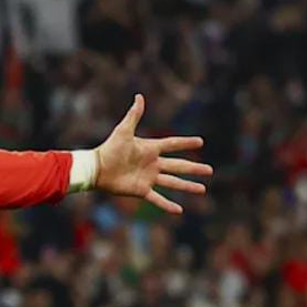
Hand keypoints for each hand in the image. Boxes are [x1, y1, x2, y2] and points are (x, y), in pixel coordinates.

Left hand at [93, 95, 212, 214]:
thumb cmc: (109, 148)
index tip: (200, 142)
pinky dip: (168, 205)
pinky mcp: (141, 190)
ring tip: (202, 189)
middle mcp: (152, 164)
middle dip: (194, 168)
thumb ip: (134, 115)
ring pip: (172, 182)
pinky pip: (157, 198)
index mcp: (150, 149)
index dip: (185, 143)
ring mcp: (148, 178)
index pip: (172, 144)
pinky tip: (180, 210)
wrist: (96, 168)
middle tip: (210, 170)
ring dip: (187, 186)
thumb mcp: (123, 131)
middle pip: (178, 166)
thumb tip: (139, 96)